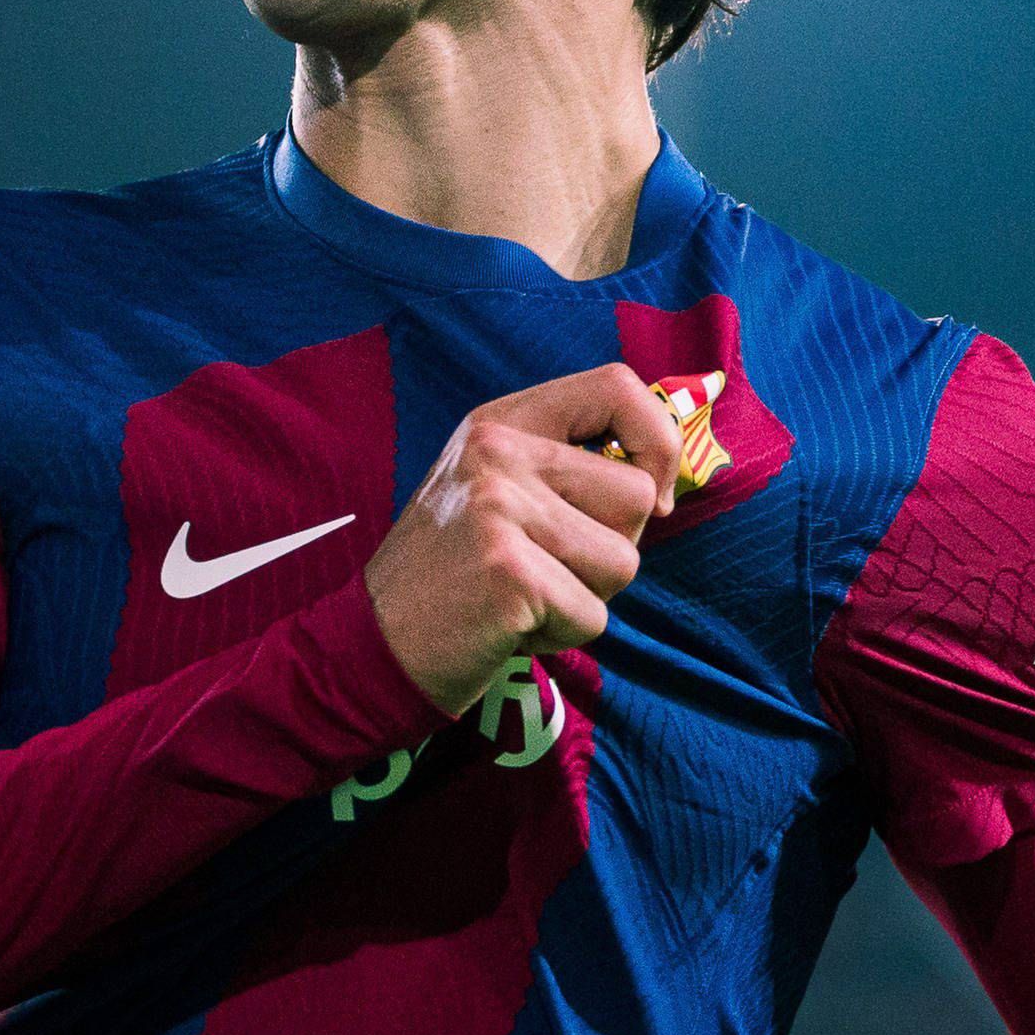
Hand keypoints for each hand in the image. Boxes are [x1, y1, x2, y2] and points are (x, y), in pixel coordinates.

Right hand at [360, 363, 683, 711]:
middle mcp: (497, 453)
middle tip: (544, 569)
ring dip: (585, 598)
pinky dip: (560, 637)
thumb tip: (664, 481)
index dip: (657, 442)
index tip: (653, 497)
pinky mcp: (509, 572)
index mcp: (498, 423)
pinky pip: (593, 615)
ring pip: (624, 562)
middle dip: (611, 549)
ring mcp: (499, 509)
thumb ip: (565, 470)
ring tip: (521, 598)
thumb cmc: (452, 578)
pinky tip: (506, 628)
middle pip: (636, 495)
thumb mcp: (495, 493)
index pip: (617, 387)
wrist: (370, 647)